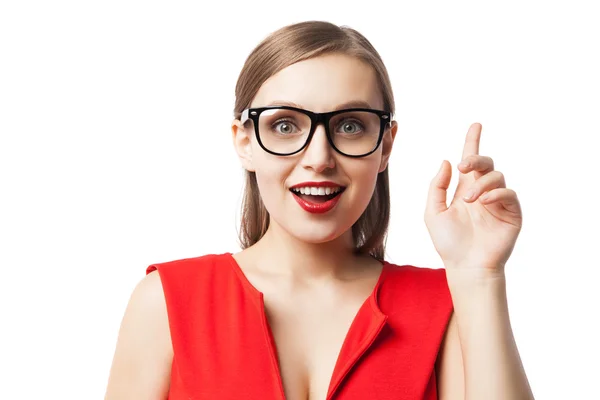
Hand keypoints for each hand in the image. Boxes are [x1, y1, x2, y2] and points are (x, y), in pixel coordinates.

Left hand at [424, 123, 522, 277]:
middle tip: (464, 166)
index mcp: (464, 190)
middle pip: (485, 163)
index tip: (476, 125)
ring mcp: (498, 202)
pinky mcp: (511, 213)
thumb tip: (446, 161)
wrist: (465, 265)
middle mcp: (482, 193)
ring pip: (496, 176)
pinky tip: (483, 202)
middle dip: (476, 158)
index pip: (470, 161)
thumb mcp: (433, 212)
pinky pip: (508, 193)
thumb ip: (437, 187)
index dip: (473, 142)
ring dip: (481, 183)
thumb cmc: (448, 242)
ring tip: (469, 199)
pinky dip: (495, 193)